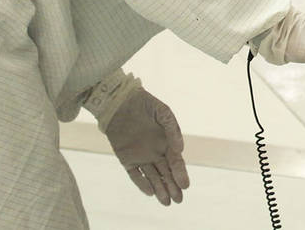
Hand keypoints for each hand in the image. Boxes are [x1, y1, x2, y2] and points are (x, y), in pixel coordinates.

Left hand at [102, 87, 190, 205]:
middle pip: (166, 173)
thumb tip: (180, 149)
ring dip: (160, 189)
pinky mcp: (126, 158)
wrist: (119, 102)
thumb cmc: (144, 104)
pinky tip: (150, 192)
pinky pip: (134, 174)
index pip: (175, 162)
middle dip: (173, 187)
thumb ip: (172, 130)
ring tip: (166, 202)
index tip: (185, 185)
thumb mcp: (163, 113)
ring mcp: (141, 156)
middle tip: (178, 200)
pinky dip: (142, 183)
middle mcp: (156, 152)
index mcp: (167, 142)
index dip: (180, 174)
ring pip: (152, 177)